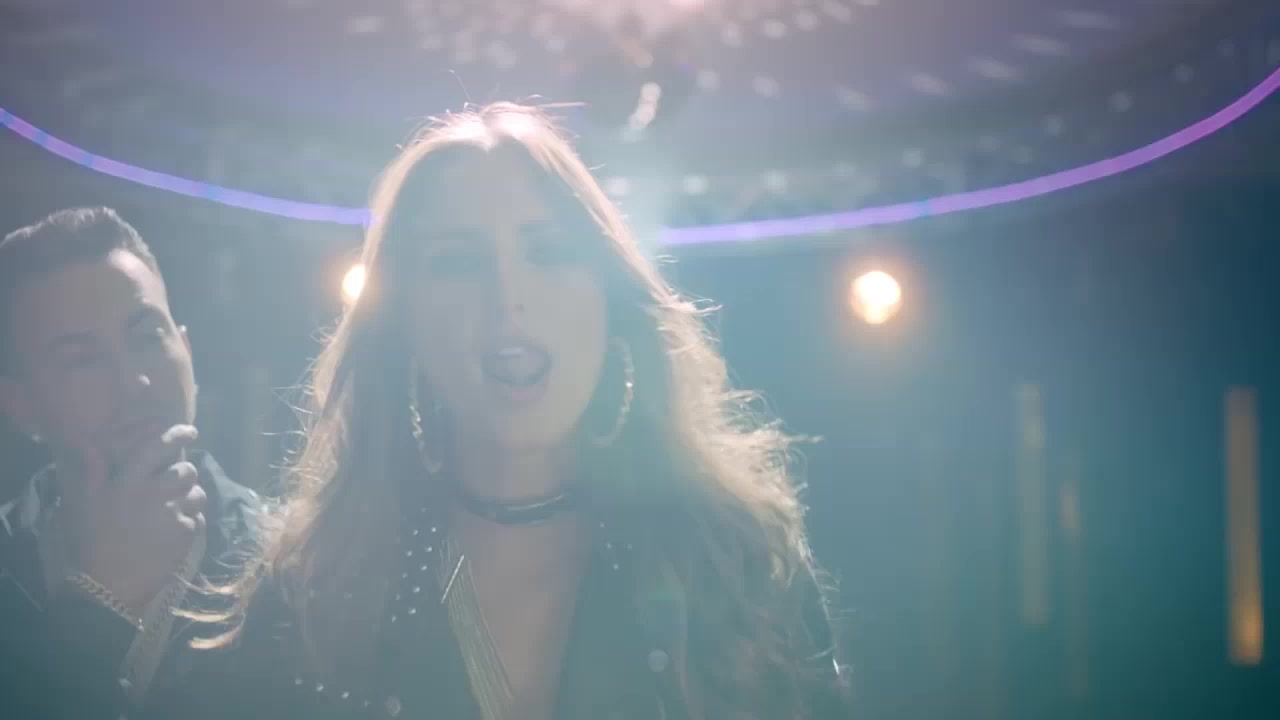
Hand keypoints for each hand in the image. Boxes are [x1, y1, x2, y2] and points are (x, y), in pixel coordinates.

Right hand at [61, 425, 206, 614]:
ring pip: (197, 493)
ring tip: (174, 509)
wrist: (106, 586)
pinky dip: (190, 521)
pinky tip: (173, 532)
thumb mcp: (82, 505)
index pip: (156, 447)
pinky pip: (198, 517)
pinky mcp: (185, 533)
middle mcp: (153, 492)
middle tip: (173, 485)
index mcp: (127, 482)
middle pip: (185, 470)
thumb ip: (91, 472)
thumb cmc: (91, 543)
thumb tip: (90, 444)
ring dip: (190, 497)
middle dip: (184, 474)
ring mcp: (172, 512)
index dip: (177, 434)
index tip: (190, 431)